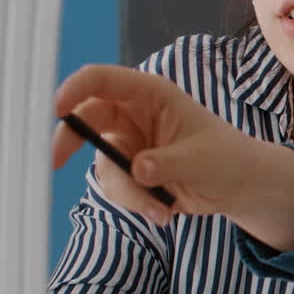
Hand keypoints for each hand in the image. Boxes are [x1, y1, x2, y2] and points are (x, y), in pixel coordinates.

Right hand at [54, 65, 293, 249]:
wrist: (238, 185)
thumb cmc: (226, 158)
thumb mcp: (201, 159)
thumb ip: (168, 162)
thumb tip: (139, 169)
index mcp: (152, 95)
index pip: (103, 80)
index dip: (75, 89)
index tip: (57, 109)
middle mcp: (133, 115)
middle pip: (85, 119)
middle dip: (69, 141)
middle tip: (56, 161)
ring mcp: (128, 143)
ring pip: (103, 164)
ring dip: (126, 191)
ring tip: (160, 210)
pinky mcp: (129, 170)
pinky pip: (115, 187)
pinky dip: (134, 203)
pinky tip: (163, 213)